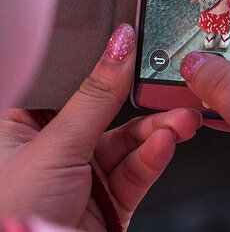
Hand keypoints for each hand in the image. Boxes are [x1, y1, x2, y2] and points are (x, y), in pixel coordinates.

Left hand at [0, 25, 201, 229]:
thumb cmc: (12, 213)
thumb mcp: (55, 146)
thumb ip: (95, 96)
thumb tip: (120, 47)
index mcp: (24, 126)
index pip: (72, 82)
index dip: (105, 67)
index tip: (138, 49)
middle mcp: (55, 148)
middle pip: (111, 111)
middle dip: (144, 102)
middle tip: (169, 86)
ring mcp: (85, 175)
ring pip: (132, 140)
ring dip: (160, 129)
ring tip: (180, 121)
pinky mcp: (111, 198)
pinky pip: (139, 168)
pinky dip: (156, 155)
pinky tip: (165, 143)